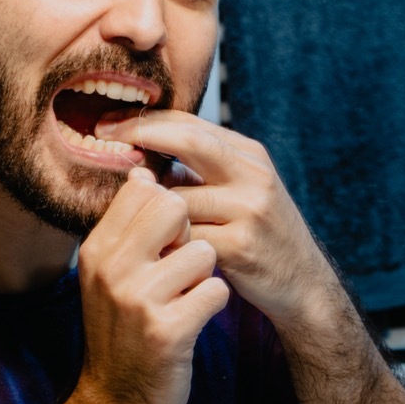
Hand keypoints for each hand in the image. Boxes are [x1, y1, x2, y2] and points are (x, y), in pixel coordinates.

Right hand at [73, 166, 229, 403]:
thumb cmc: (122, 329)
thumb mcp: (108, 275)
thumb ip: (126, 227)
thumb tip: (144, 173)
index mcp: (96, 249)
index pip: (144, 188)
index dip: (169, 207)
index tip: (165, 239)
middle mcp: (111, 268)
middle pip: (175, 206)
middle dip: (189, 234)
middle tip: (178, 269)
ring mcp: (137, 300)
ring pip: (203, 250)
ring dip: (203, 275)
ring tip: (183, 299)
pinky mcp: (167, 331)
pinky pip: (216, 290)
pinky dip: (214, 304)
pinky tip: (194, 320)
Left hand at [100, 111, 335, 328]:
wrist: (301, 283)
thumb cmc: (259, 234)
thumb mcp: (240, 191)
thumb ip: (200, 172)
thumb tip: (144, 159)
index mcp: (249, 155)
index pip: (190, 122)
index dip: (145, 120)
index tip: (108, 125)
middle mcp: (253, 175)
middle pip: (189, 140)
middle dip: (141, 136)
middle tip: (103, 139)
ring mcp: (249, 209)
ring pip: (177, 197)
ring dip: (150, 208)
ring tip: (133, 216)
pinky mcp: (241, 246)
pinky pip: (184, 238)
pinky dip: (165, 242)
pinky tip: (157, 249)